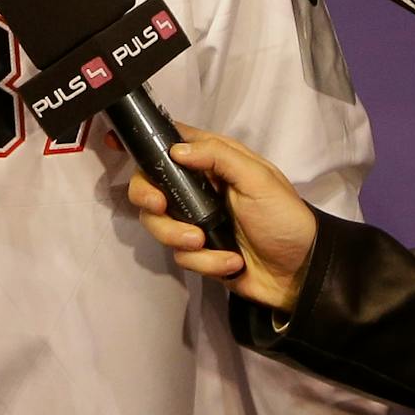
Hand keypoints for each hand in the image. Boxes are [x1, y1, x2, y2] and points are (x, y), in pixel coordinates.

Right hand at [126, 124, 317, 311]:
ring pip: (157, 224)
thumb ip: (219, 157)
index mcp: (213, 164)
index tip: (112, 143)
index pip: (169, 144)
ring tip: (204, 243)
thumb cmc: (284, 218)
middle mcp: (197, 190)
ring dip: (177, 235)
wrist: (303, 272)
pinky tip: (231, 263)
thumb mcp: (259, 179)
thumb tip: (175, 150)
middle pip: (148, 186)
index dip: (142, 142)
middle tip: (159, 207)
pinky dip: (206, 261)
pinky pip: (181, 255)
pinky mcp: (198, 253)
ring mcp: (194, 222)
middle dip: (147, 198)